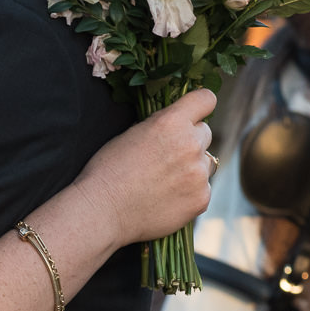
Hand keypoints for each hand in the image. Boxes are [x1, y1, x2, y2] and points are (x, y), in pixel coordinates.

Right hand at [78, 88, 216, 244]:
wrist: (102, 210)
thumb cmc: (108, 171)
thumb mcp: (131, 133)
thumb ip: (161, 126)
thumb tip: (176, 126)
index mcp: (171, 122)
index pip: (206, 99)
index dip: (200, 106)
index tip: (195, 114)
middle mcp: (191, 144)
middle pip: (206, 133)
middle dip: (191, 140)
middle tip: (168, 157)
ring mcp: (198, 174)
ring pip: (207, 163)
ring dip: (193, 167)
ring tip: (165, 181)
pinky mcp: (201, 199)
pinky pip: (203, 189)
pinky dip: (189, 193)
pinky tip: (166, 199)